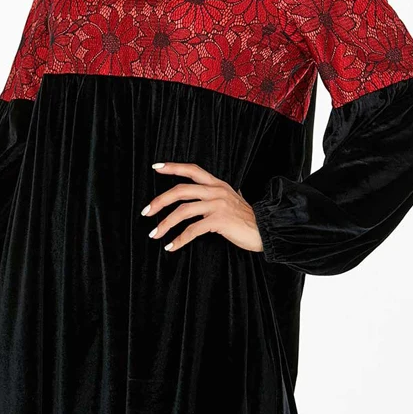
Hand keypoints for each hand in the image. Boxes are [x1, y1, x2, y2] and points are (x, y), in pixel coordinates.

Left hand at [142, 161, 263, 254]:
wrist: (266, 230)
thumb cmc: (247, 217)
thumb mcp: (232, 198)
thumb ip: (218, 194)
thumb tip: (205, 193)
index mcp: (217, 184)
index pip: (192, 170)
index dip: (173, 167)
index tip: (156, 167)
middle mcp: (216, 191)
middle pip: (181, 190)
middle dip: (160, 201)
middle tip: (146, 211)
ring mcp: (218, 205)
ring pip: (183, 211)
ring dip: (165, 224)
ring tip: (154, 234)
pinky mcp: (219, 221)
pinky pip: (193, 230)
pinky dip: (179, 239)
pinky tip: (171, 246)